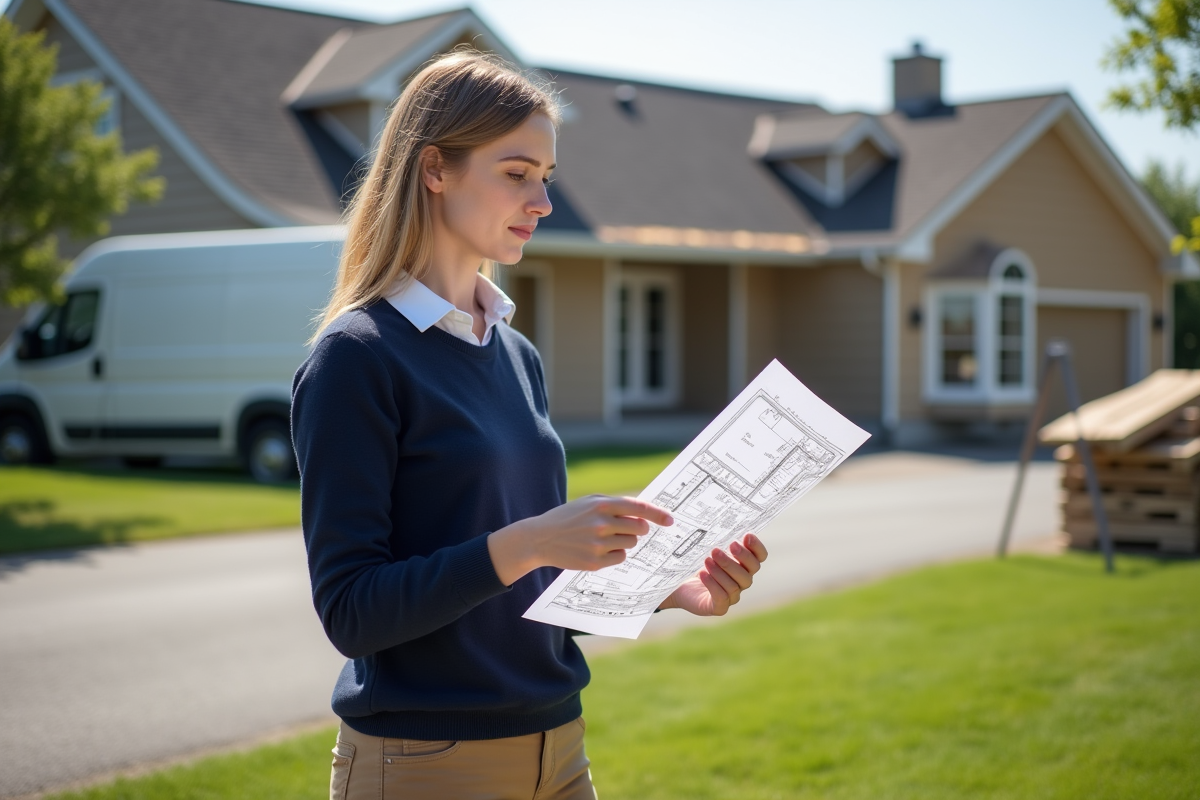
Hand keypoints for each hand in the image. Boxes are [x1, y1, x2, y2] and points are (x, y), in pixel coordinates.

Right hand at [487, 495, 672, 585]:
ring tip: (605, 538)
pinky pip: (620, 557)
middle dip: (639, 529)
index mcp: (601, 504)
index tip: (670, 520)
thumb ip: (614, 505)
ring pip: (630, 544)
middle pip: (639, 529)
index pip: (637, 508)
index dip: (657, 514)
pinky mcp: (594, 562)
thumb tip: (643, 513)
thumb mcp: (588, 502)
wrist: (540, 538)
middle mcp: (601, 523)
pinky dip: (615, 554)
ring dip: (625, 541)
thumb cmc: (568, 517)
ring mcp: (597, 544)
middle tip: (628, 528)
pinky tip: (598, 549)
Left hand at [658, 533, 767, 616]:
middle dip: (738, 558)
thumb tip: (723, 521)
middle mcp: (741, 581)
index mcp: (743, 565)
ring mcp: (732, 596)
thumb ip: (718, 540)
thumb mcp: (706, 549)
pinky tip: (702, 574)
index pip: (760, 557)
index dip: (757, 547)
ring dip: (722, 570)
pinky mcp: (719, 607)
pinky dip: (713, 584)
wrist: (677, 585)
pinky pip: (721, 597)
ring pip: (735, 584)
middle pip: (750, 571)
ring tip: (707, 559)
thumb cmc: (694, 564)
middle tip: (722, 547)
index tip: (746, 536)